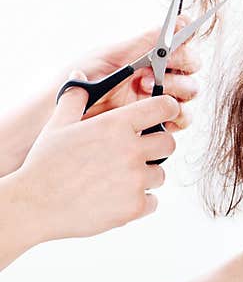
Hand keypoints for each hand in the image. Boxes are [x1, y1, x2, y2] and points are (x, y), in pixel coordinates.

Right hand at [8, 78, 180, 243]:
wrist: (35, 206)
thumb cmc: (45, 165)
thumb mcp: (58, 126)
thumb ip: (75, 99)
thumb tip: (79, 76)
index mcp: (116, 125)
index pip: (164, 107)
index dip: (168, 109)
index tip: (165, 114)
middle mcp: (131, 150)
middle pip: (169, 143)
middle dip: (157, 148)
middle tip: (136, 155)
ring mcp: (135, 179)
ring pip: (160, 174)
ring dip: (145, 177)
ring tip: (118, 180)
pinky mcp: (134, 205)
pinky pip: (153, 201)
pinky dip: (140, 202)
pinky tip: (117, 198)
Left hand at [66, 15, 201, 132]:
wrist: (68, 112)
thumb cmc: (85, 79)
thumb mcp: (112, 55)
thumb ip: (146, 40)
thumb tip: (178, 19)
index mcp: (151, 56)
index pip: (181, 44)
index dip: (184, 40)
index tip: (177, 40)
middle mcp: (161, 75)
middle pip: (191, 67)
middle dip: (179, 66)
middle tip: (154, 70)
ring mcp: (162, 98)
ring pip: (190, 92)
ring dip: (174, 90)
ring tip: (145, 91)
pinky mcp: (161, 121)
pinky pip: (182, 118)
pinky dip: (175, 116)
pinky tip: (155, 113)